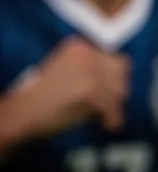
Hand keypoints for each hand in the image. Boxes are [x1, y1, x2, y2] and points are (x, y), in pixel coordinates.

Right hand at [3, 38, 129, 140]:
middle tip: (106, 104)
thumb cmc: (44, 98)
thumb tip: (124, 82)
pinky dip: (113, 120)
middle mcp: (87, 53)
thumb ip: (93, 70)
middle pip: (123, 71)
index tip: (105, 93)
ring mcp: (89, 71)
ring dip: (114, 105)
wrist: (19, 114)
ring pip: (121, 89)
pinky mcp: (90, 90)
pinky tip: (108, 125)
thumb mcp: (69, 72)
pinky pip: (114, 108)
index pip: (114, 59)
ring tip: (102, 115)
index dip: (111, 79)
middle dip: (116, 89)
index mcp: (80, 46)